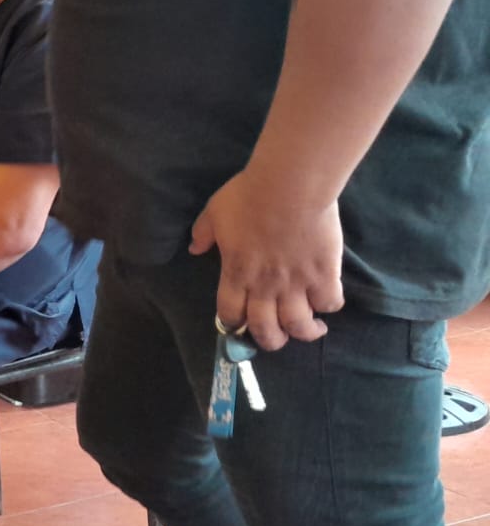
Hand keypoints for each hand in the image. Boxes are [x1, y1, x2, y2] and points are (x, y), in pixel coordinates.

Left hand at [189, 168, 344, 350]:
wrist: (290, 185)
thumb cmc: (249, 196)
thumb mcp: (214, 212)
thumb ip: (203, 234)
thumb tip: (194, 249)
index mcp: (236, 274)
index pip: (230, 315)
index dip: (234, 323)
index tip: (240, 321)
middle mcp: (265, 287)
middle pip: (266, 331)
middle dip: (270, 340)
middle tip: (278, 335)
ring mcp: (296, 283)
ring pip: (299, 326)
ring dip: (304, 332)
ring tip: (311, 327)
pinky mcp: (324, 274)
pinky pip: (329, 303)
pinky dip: (329, 305)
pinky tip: (326, 299)